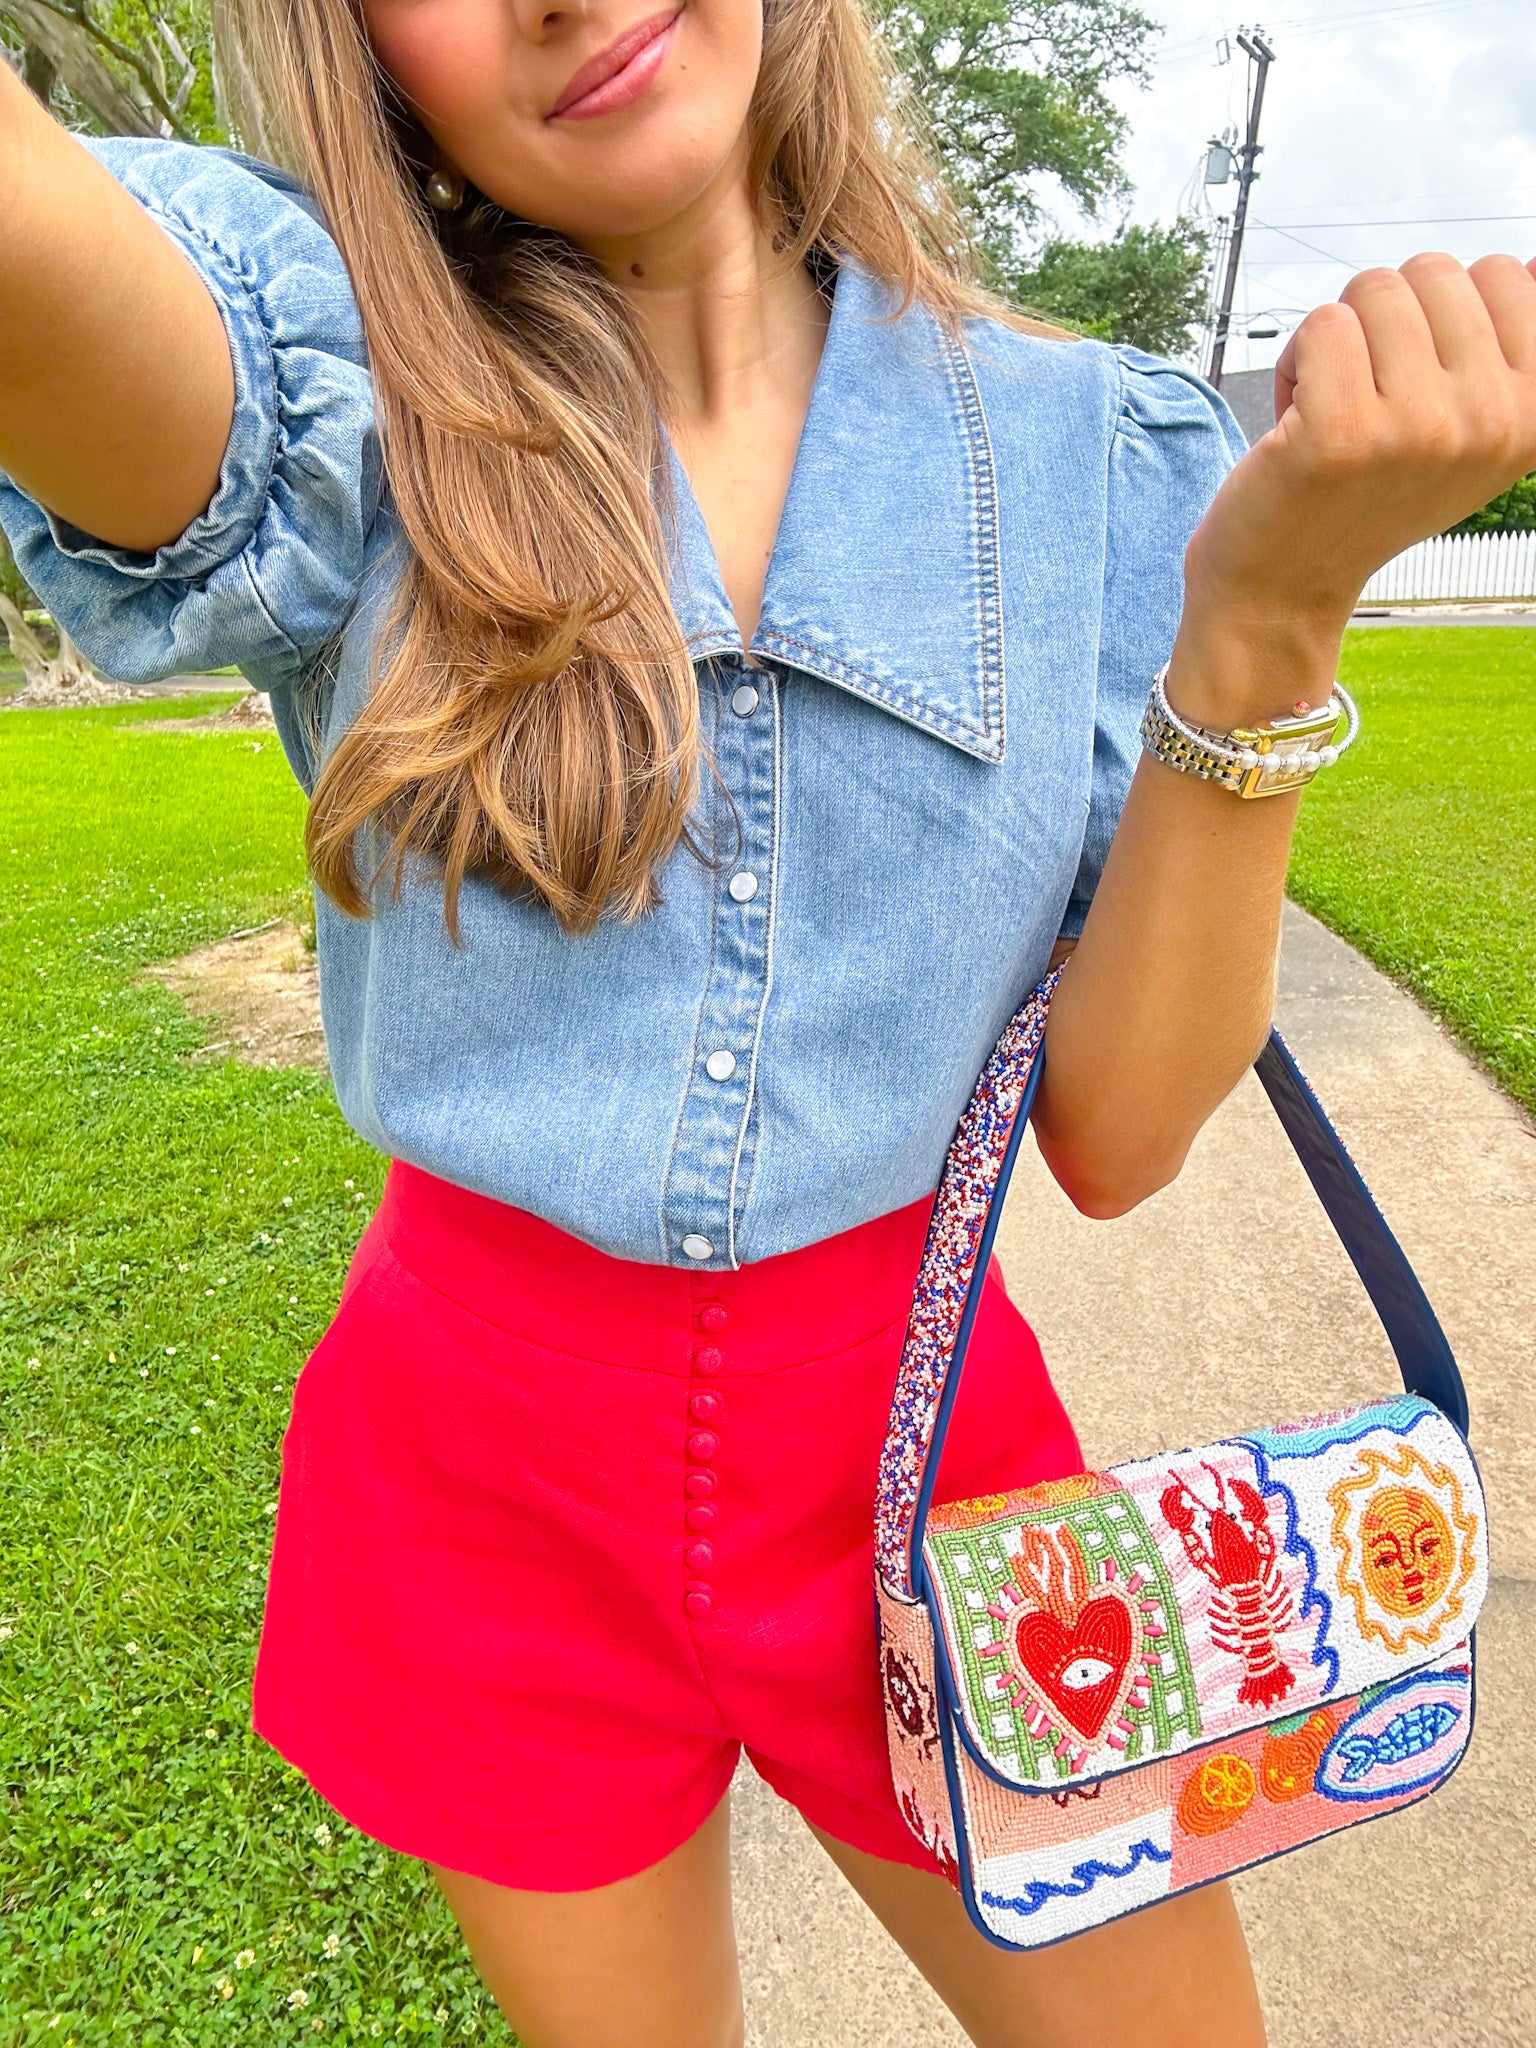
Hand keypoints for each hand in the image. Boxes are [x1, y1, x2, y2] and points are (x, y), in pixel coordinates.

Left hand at [1183, 252, 1535, 635]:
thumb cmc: (1369, 489)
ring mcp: (1420, 428)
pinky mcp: (1343, 432)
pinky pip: (1322, 323)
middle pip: (1433, 271)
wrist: (1287, 584)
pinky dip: (1295, 361)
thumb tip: (1532, 263)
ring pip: (1374, 289)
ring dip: (1338, 339)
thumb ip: (1507, 348)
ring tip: (1334, 409)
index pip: (1500, 274)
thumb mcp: (1466, 425)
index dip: (1438, 312)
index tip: (1420, 384)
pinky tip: (1296, 420)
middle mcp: (1491, 423)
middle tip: (1368, 399)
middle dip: (1384, 319)